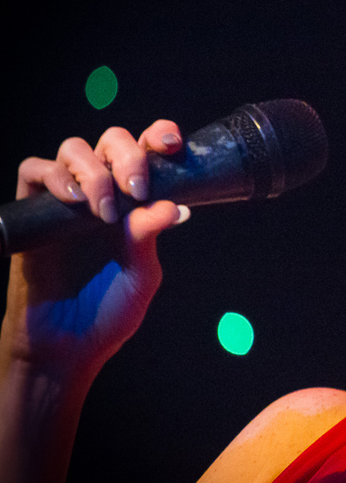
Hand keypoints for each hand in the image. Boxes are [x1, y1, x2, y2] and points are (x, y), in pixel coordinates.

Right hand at [1, 121, 186, 381]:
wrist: (66, 346)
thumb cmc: (109, 312)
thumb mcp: (142, 276)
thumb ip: (149, 238)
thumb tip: (174, 206)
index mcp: (136, 202)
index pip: (148, 152)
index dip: (159, 136)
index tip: (172, 143)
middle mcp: (103, 193)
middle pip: (111, 141)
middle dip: (129, 154)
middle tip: (137, 189)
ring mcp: (67, 200)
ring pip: (73, 148)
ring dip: (93, 170)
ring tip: (104, 210)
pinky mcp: (33, 212)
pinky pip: (32, 171)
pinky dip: (53, 176)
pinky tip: (73, 201)